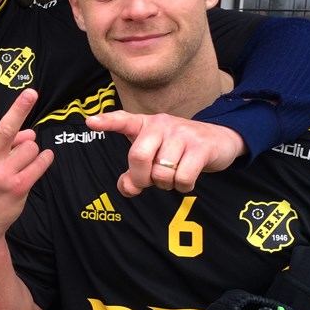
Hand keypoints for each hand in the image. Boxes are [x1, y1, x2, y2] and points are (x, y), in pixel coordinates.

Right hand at [0, 78, 52, 239]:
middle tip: (31, 92)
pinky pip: (41, 163)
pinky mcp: (19, 187)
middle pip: (7, 129)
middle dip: (19, 109)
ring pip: (31, 147)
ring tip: (23, 162)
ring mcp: (3, 174)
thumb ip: (5, 143)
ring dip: (32, 151)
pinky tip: (38, 163)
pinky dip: (44, 160)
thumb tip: (31, 134)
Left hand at [85, 111, 245, 196]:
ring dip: (165, 184)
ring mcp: (182, 134)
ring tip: (173, 175)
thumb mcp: (154, 157)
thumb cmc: (178, 150)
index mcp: (145, 125)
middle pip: (138, 156)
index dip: (106, 121)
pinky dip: (183, 186)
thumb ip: (134, 173)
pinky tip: (187, 179)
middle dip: (141, 178)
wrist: (220, 139)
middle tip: (150, 181)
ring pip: (161, 172)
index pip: (123, 120)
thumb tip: (127, 189)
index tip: (89, 122)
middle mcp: (161, 125)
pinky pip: (183, 178)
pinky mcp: (201, 147)